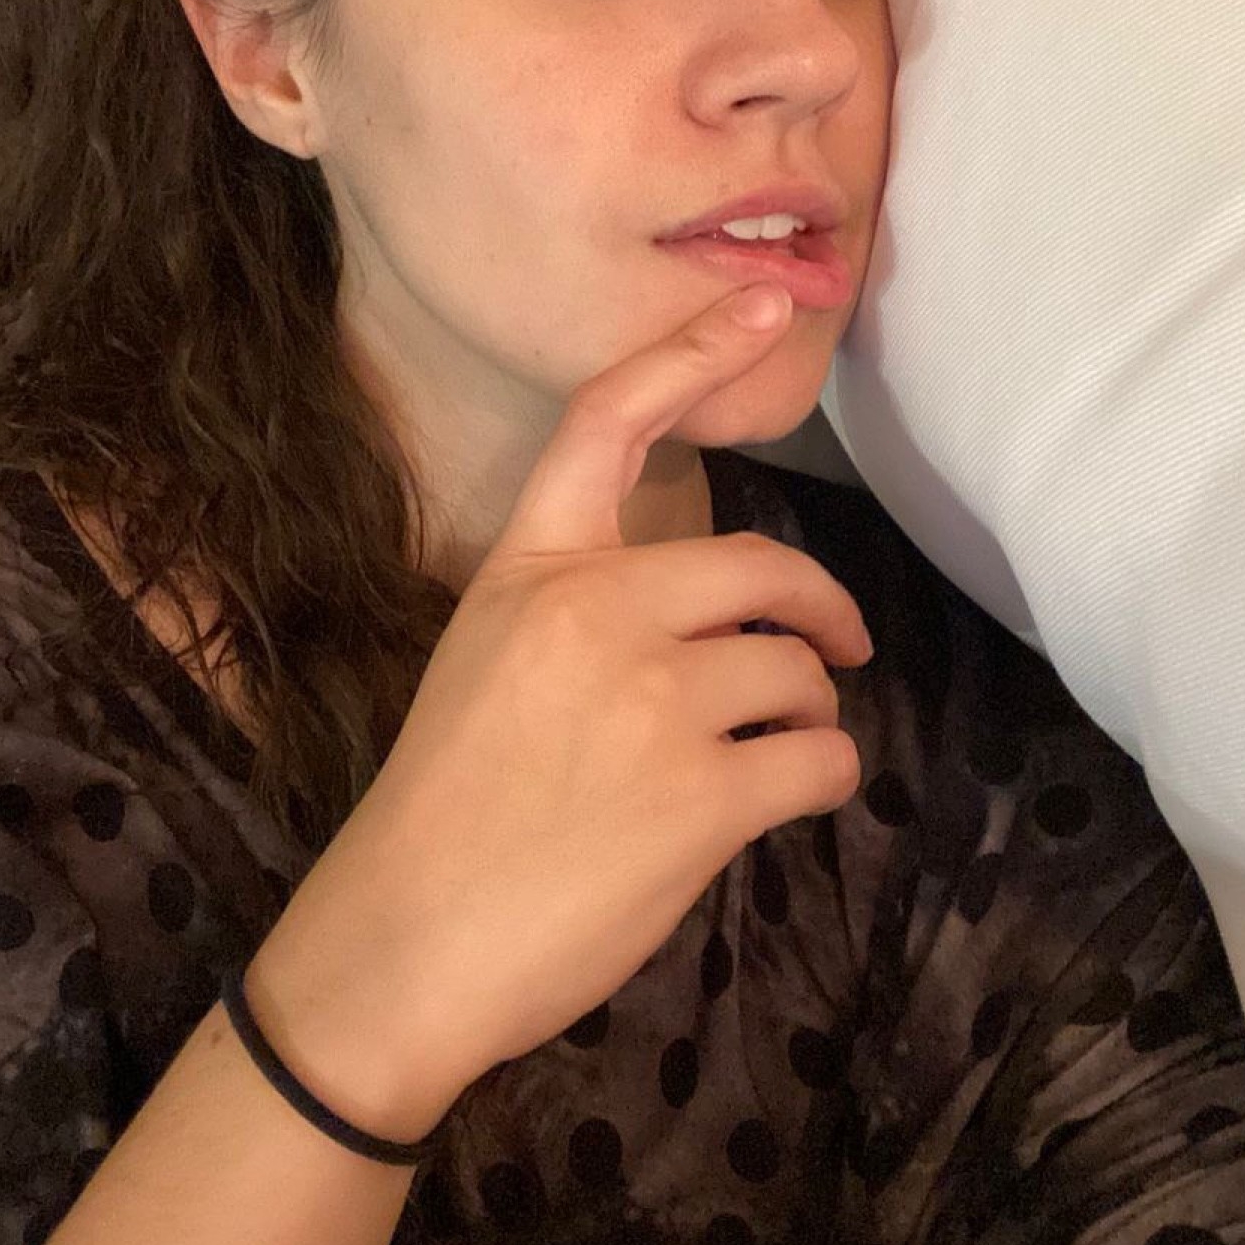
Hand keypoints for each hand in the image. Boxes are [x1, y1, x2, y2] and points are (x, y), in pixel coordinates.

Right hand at [247, 284, 870, 1138]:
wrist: (405, 945)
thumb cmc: (441, 814)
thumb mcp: (485, 668)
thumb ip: (580, 620)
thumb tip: (700, 627)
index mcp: (528, 571)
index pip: (610, 423)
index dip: (694, 352)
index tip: (766, 300)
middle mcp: (594, 611)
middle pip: (762, 566)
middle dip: (820, 606)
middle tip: (840, 644)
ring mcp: (652, 699)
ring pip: (796, 669)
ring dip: (810, 708)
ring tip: (779, 749)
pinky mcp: (702, 793)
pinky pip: (820, 757)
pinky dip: (826, 776)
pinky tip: (788, 799)